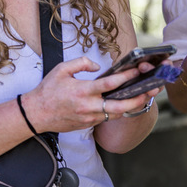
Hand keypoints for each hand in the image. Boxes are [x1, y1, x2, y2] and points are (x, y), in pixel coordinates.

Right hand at [22, 57, 157, 131]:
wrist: (35, 115)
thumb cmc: (48, 91)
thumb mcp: (61, 70)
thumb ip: (80, 63)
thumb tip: (96, 66)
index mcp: (83, 92)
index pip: (109, 84)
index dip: (126, 77)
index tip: (137, 71)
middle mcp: (89, 107)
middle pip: (120, 106)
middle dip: (138, 98)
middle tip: (151, 90)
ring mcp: (89, 118)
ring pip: (117, 115)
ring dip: (132, 106)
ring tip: (145, 96)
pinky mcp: (88, 124)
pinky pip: (108, 118)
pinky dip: (120, 112)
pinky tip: (128, 104)